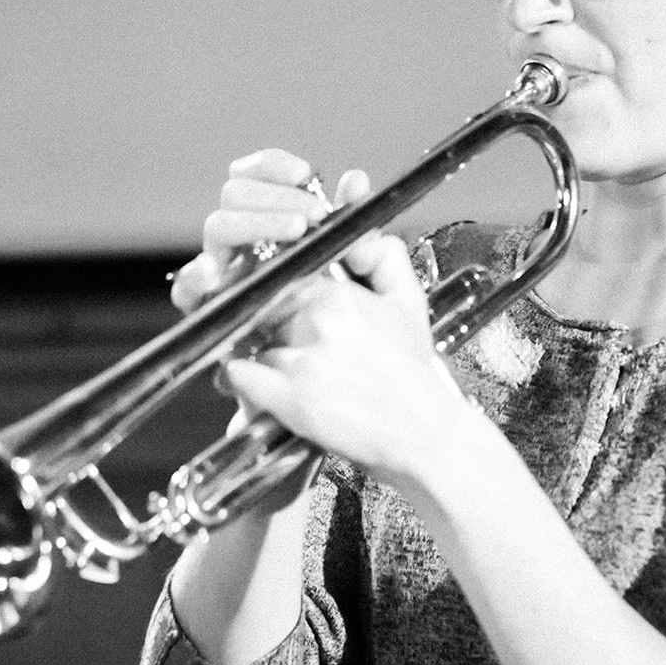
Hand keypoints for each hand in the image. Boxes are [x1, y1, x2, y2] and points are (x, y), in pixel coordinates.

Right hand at [170, 150, 370, 312]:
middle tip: (313, 216)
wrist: (337, 367)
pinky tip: (217, 272)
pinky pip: (186, 288)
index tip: (305, 173)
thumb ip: (355, 219)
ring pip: (218, 226)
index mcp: (268, 218)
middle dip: (276, 196)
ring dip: (256, 222)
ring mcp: (223, 270)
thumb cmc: (347, 312)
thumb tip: (355, 180)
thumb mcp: (360, 263)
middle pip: (235, 193)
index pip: (252, 174)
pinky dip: (196, 275)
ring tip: (296, 233)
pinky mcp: (210, 308)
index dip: (272, 165)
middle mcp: (241, 239)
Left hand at [222, 231, 472, 491]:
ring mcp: (303, 360)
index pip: (283, 277)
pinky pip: (240, 375)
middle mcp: (318, 321)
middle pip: (262, 309)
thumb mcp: (409, 302)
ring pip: (250, 341)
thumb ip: (384, 255)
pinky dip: (240, 380)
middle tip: (278, 342)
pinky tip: (256, 388)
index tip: (279, 308)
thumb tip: (355, 231)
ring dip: (255, 354)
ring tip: (275, 371)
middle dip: (266, 324)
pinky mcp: (291, 399)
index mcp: (341, 294)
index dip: (278, 294)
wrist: (425, 433)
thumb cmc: (414, 373)